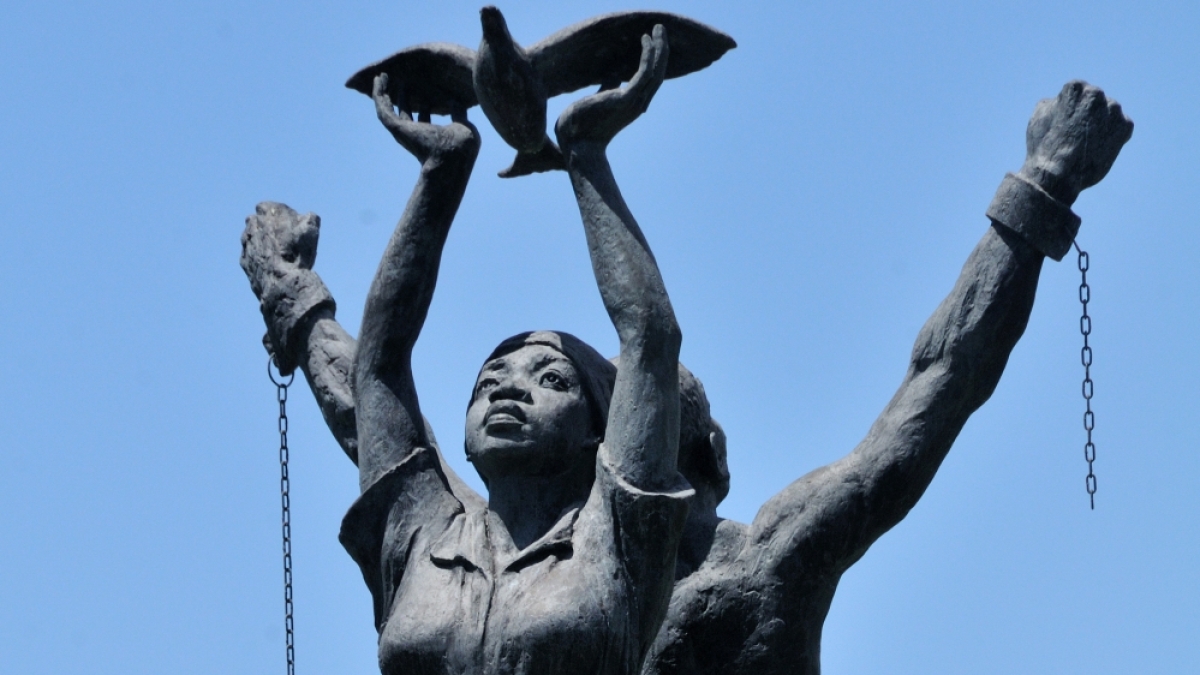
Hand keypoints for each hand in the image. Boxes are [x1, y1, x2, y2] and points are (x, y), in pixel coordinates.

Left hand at [240, 201, 319, 298]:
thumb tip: (309, 216)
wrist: (283, 284)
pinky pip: (250, 254)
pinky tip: (271, 265)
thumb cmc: (298, 255)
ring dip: (261, 241)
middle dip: (267, 226)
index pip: (269, 206)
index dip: (281, 215)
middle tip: (284, 238)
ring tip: (278, 253)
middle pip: (257, 221)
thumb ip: (309, 219)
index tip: (291, 224)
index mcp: (266, 212)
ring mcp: (246, 244)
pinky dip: (258, 257)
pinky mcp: (244, 261)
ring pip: (251, 237)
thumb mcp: (310, 231)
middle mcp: (252, 225)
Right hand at [373, 73, 479, 163]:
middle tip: (402, 81)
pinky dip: (379, 93)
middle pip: (406, 113)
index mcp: (431, 136)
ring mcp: (404, 132)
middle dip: (403, 98)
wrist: (450, 158)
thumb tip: (456, 100)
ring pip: (389, 109)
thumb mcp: (463, 126)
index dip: (425, 105)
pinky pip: (383, 107)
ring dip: (385, 93)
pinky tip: (379, 79)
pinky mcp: (396, 127)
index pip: (425, 118)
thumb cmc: (459, 147)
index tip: (427, 89)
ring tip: (382, 76)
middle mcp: (415, 134)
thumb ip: (459, 113)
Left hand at [554, 24, 668, 150]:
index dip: (651, 59)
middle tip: (661, 29)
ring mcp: (633, 101)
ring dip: (659, 47)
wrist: (577, 149)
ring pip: (656, 70)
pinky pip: (645, 72)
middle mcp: (636, 103)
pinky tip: (646, 39)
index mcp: (629, 105)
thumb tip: (611, 77)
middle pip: (657, 73)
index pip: (647, 80)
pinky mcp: (627, 98)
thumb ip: (605, 90)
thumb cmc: (580, 130)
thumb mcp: (593, 103)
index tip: (649, 41)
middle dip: (661, 49)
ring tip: (659, 28)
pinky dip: (648, 54)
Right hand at [1019, 81, 1132, 204]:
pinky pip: (1121, 125)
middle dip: (1087, 113)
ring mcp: (1113, 110)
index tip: (1062, 122)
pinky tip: (1098, 146)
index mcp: (1075, 87)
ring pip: (1109, 111)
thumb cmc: (1044, 145)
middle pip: (1094, 99)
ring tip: (1087, 141)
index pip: (1076, 90)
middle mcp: (1097, 94)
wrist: (1058, 175)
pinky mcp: (1125, 126)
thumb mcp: (1039, 115)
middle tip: (1075, 133)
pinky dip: (1112, 134)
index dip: (1067, 108)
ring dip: (1101, 122)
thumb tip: (1063, 101)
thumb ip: (1055, 102)